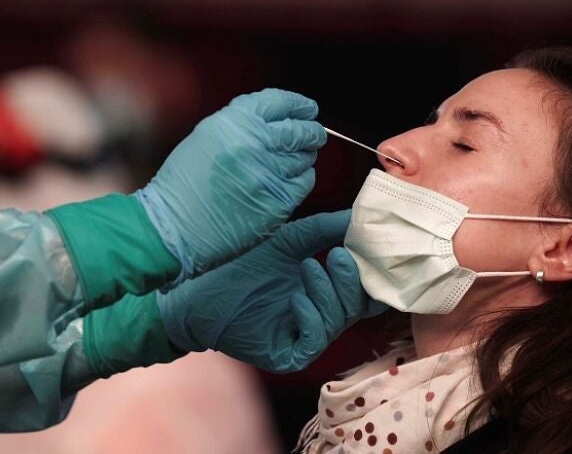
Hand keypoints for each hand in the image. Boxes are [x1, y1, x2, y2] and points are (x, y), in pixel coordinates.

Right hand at [136, 89, 324, 279]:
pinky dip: (301, 179)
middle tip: (314, 134)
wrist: (173, 226)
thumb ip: (241, 124)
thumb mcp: (206, 136)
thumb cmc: (185, 183)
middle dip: (311, 132)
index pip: (280, 102)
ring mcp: (268, 174)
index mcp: (234, 122)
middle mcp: (254, 144)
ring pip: (304, 157)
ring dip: (304, 156)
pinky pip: (303, 184)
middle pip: (299, 130)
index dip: (299, 105)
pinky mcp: (277, 202)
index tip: (308, 109)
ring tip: (298, 158)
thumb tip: (278, 119)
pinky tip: (289, 181)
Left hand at [156, 211, 387, 372]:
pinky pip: (314, 339)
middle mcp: (323, 318)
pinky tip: (296, 297)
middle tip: (339, 255)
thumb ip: (325, 230)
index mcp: (328, 293)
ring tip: (308, 266)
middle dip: (353, 280)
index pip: (367, 289)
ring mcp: (306, 339)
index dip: (373, 269)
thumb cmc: (242, 263)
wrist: (198, 289)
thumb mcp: (290, 240)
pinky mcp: (289, 356)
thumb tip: (361, 215)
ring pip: (339, 320)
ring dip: (328, 292)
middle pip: (361, 305)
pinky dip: (311, 315)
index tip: (371, 244)